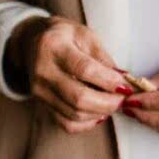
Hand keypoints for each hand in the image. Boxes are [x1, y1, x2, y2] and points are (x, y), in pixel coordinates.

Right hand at [14, 18, 128, 134]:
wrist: (32, 43)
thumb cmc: (64, 37)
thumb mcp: (85, 35)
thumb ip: (103, 58)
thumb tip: (123, 81)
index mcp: (54, 46)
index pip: (84, 69)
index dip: (108, 81)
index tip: (126, 85)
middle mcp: (43, 71)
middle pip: (79, 98)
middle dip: (108, 103)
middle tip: (123, 98)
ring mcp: (40, 91)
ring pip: (74, 114)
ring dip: (101, 113)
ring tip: (113, 103)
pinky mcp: (41, 104)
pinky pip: (66, 124)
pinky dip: (87, 123)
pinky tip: (98, 112)